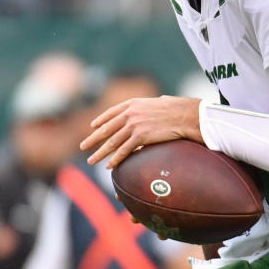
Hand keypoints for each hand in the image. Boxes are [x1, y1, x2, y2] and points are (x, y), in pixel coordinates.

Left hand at [81, 95, 202, 168]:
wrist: (186, 115)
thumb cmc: (178, 109)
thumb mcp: (160, 102)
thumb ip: (151, 106)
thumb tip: (157, 104)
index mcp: (133, 103)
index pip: (111, 112)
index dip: (101, 120)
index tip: (93, 127)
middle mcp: (130, 113)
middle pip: (106, 129)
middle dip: (93, 139)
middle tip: (83, 147)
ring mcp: (134, 125)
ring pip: (112, 142)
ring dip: (100, 153)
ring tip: (91, 160)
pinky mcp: (141, 136)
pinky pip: (124, 150)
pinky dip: (115, 159)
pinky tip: (109, 166)